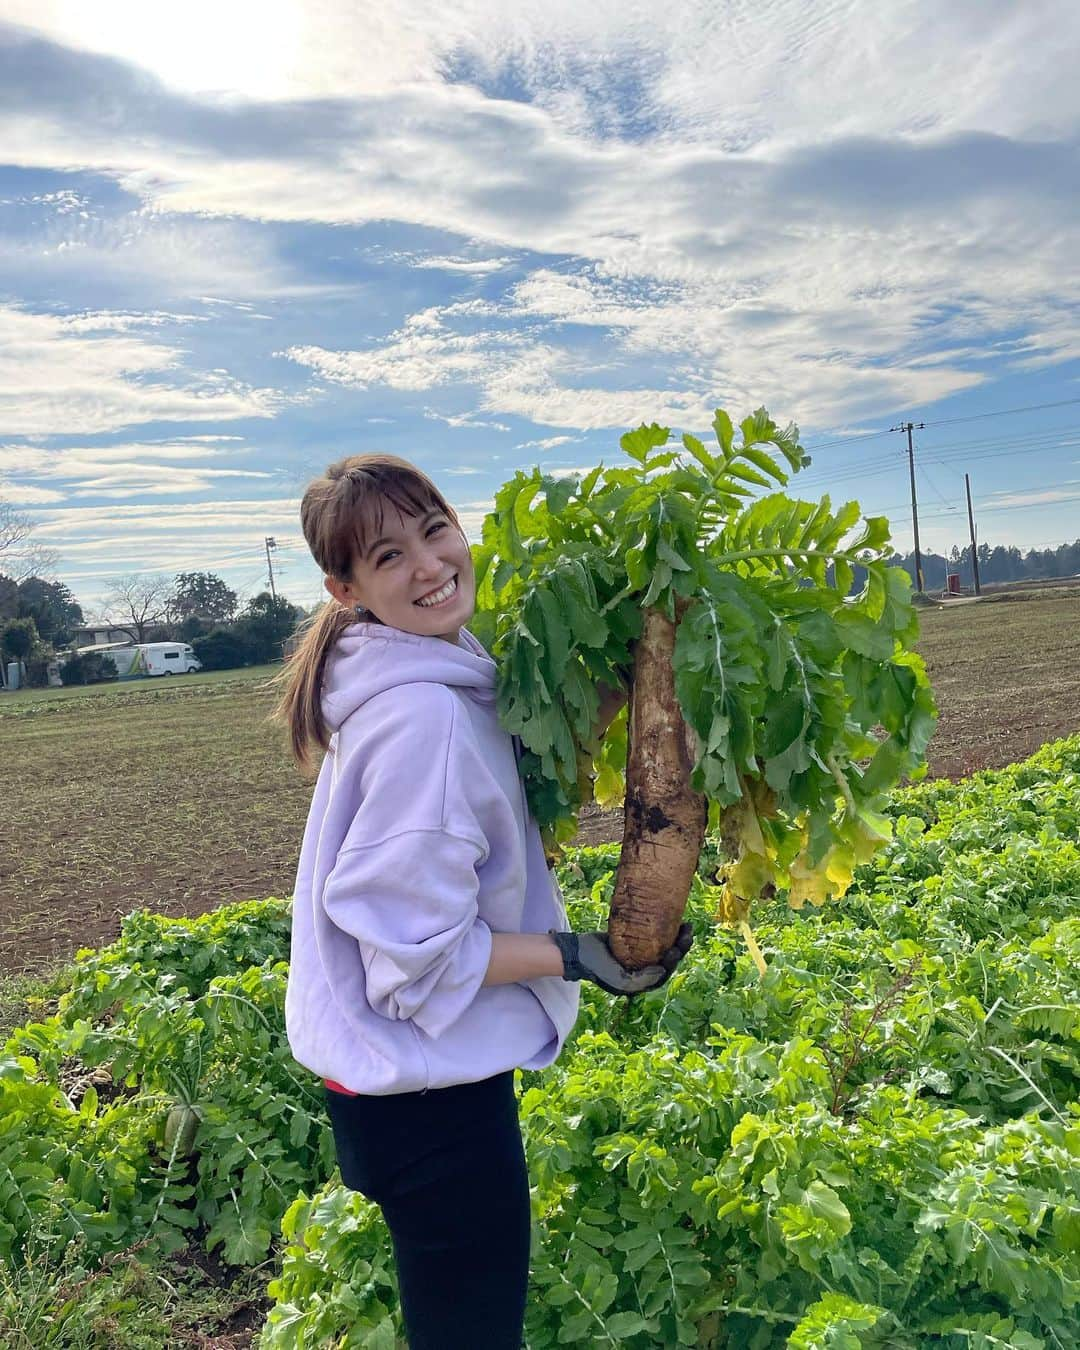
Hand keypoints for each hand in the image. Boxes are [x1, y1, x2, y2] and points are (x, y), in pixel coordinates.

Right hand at [548, 924, 693, 996]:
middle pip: (668, 959)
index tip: (677, 947)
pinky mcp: (635, 942)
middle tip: (688, 931)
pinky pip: (653, 937)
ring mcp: (640, 956)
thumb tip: (662, 970)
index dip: (674, 960)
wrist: (578, 952)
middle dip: (680, 946)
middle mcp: (643, 970)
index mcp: (642, 982)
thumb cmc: (597, 967)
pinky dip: (664, 930)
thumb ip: (641, 980)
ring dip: (676, 938)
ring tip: (686, 925)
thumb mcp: (619, 979)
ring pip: (664, 948)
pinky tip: (671, 920)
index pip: (664, 972)